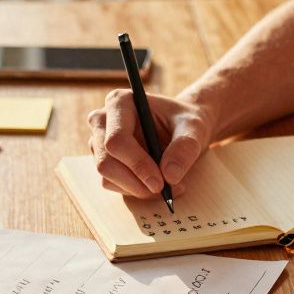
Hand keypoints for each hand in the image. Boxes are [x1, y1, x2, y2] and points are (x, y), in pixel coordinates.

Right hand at [86, 90, 215, 197]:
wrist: (182, 128)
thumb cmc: (185, 121)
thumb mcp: (194, 128)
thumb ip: (186, 147)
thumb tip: (170, 175)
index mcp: (120, 102)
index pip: (116, 139)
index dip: (137, 164)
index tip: (160, 182)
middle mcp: (103, 120)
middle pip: (106, 162)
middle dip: (136, 182)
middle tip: (165, 190)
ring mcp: (99, 142)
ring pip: (107, 178)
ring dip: (138, 189)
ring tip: (169, 186)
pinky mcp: (104, 161)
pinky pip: (112, 185)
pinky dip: (136, 191)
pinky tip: (158, 184)